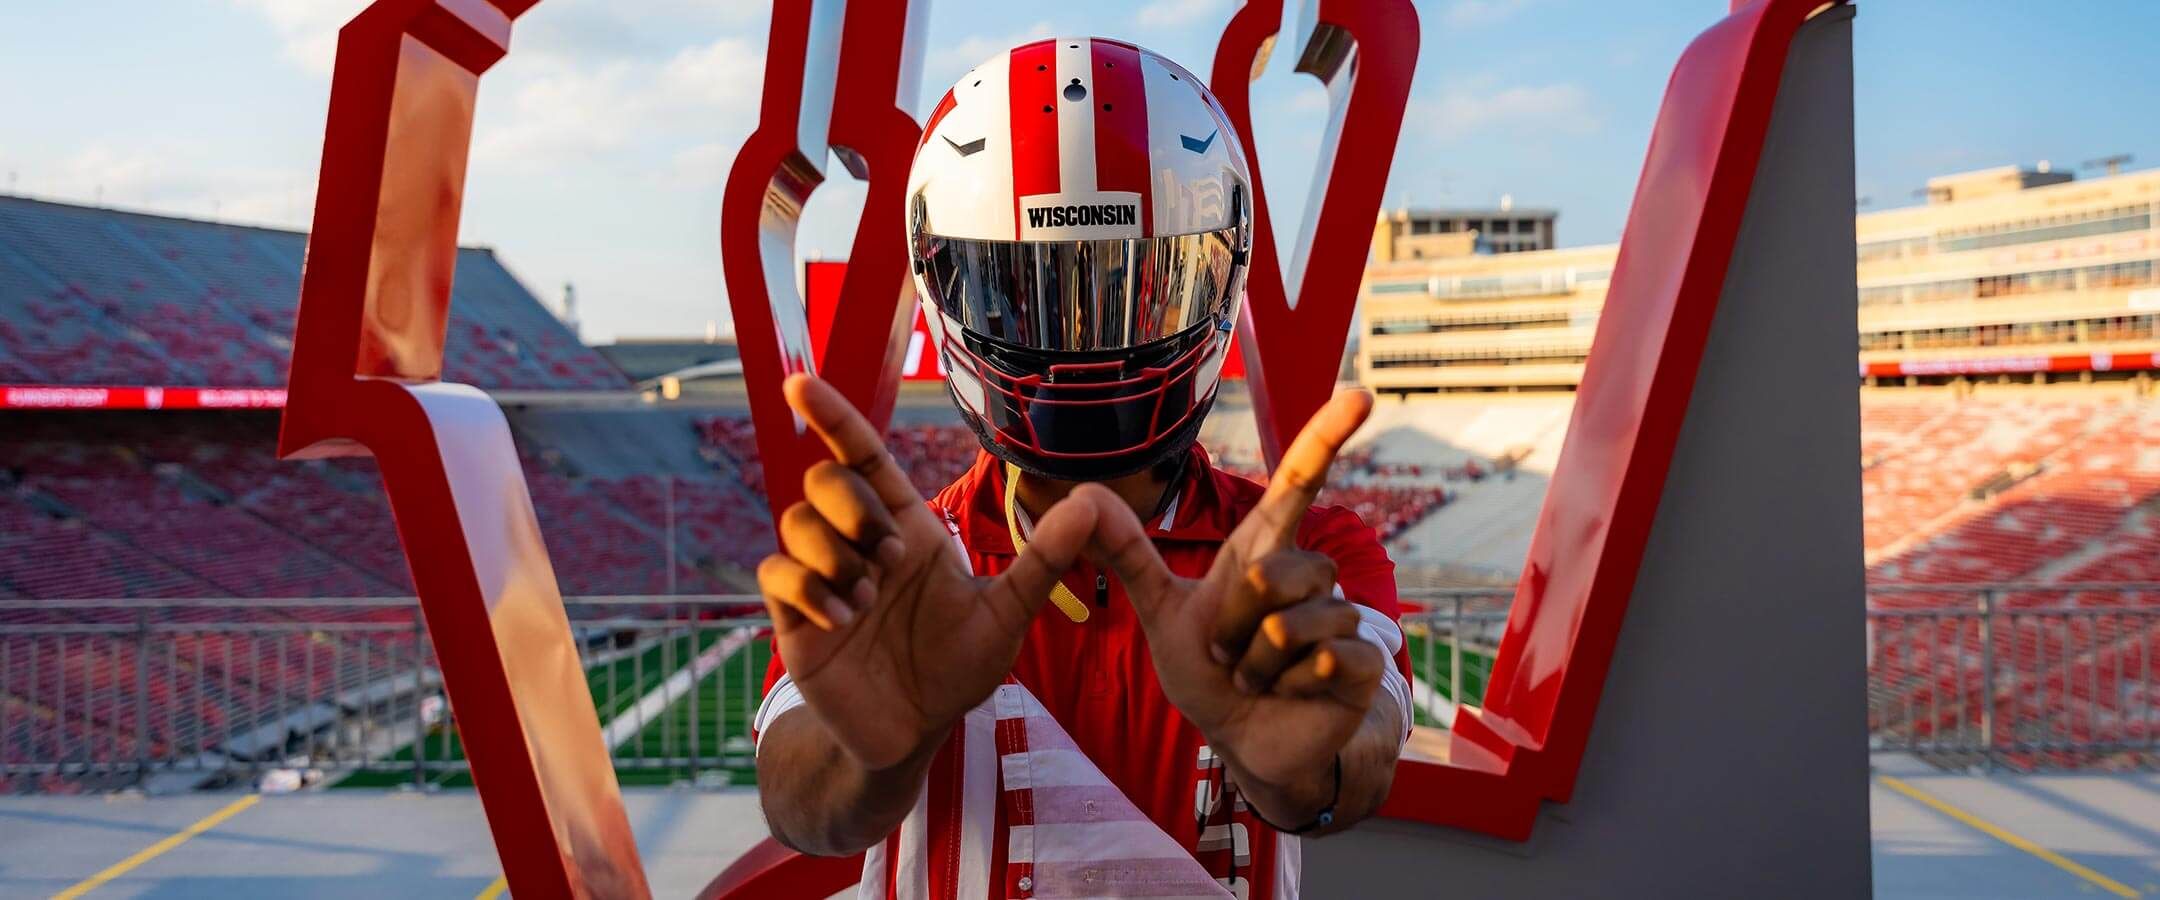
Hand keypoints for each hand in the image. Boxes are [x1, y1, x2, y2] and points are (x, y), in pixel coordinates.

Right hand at [756, 374, 1097, 769]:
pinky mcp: (794, 618)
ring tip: (866, 602)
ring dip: (834, 554)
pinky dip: (808, 588)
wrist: (916, 731)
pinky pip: (776, 573)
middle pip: (824, 479)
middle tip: (890, 558)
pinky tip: (843, 619)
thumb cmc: (958, 667)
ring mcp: (822, 578)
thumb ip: (1043, 560)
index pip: (863, 457)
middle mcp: (858, 543)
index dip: (834, 417)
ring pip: (795, 522)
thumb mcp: (1007, 614)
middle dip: (853, 507)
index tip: (802, 383)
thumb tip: (1091, 504)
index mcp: (905, 527)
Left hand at [1083, 390, 1383, 800]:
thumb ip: (1129, 555)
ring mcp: (1340, 617)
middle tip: (1228, 654)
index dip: (1327, 436)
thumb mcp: (1162, 611)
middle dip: (1234, 626)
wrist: (1245, 741)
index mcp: (1263, 552)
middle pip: (1270, 574)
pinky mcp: (1362, 662)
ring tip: (1256, 677)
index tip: (1359, 393)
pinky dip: (1292, 685)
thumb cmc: (1211, 672)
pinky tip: (1293, 694)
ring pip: (1291, 624)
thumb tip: (1084, 493)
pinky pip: (1324, 658)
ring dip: (1257, 663)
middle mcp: (1309, 574)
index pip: (1298, 482)